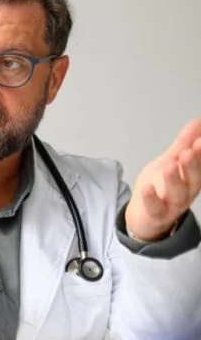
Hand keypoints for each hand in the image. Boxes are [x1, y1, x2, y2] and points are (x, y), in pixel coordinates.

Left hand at [127, 118, 200, 240]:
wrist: (145, 217)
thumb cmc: (160, 188)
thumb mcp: (171, 161)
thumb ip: (183, 143)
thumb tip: (198, 122)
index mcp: (191, 177)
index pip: (200, 164)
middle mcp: (186, 191)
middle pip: (193, 179)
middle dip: (193, 164)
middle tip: (190, 150)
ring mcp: (172, 204)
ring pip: (177, 194)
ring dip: (175, 179)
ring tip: (170, 165)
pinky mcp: (156, 214)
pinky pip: (155, 207)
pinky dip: (151, 198)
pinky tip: (147, 188)